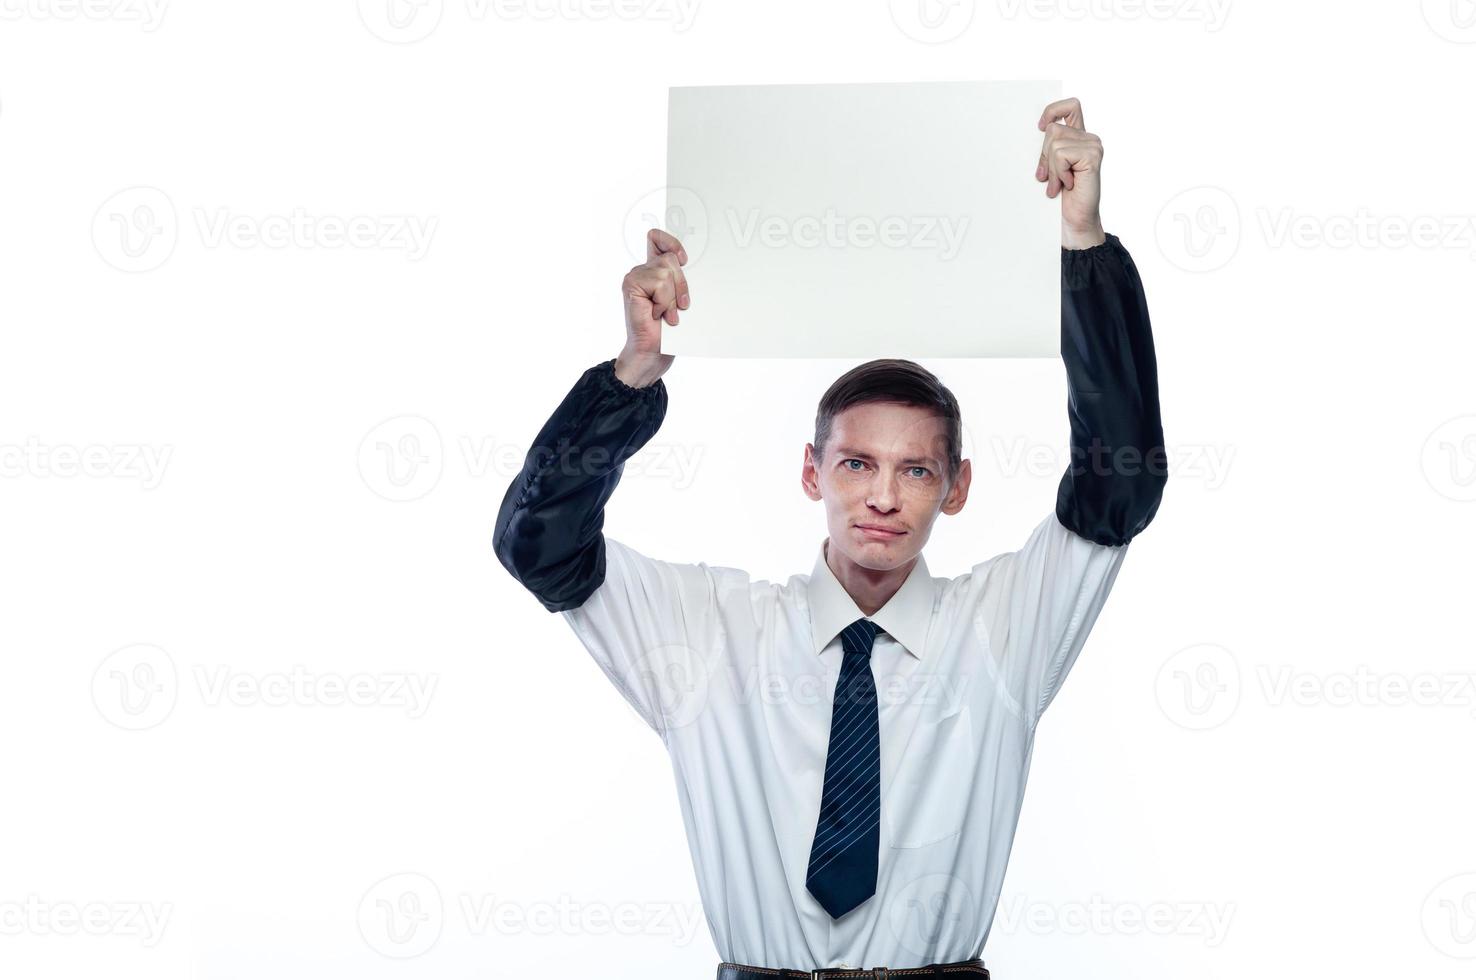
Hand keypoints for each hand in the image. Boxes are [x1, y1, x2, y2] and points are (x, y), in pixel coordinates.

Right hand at [616, 228, 688, 386]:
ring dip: (672, 297)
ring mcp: (635, 277)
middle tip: (680, 306)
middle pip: (670, 257)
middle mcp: (642, 270)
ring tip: (667, 314)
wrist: (653, 352)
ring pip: (666, 271)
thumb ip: (679, 279)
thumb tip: (689, 263)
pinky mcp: (631, 284)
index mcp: (653, 270)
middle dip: (681, 284)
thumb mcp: (679, 299)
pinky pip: (659, 282)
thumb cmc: (668, 330)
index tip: (684, 259)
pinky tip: (657, 314)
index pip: (656, 238)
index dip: (670, 241)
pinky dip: (664, 301)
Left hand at [1035, 97, 1106, 248]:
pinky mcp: (1092, 156)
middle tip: (1050, 178)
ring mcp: (1094, 146)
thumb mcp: (1052, 169)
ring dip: (1052, 169)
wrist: (1075, 221)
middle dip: (1044, 156)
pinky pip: (1061, 155)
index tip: (1039, 126)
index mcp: (1080, 138)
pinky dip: (1059, 173)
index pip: (1071, 106)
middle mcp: (1090, 139)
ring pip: (1055, 143)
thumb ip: (1050, 149)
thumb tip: (1038, 130)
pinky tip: (1068, 185)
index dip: (1053, 110)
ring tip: (1060, 184)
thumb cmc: (1063, 198)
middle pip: (1052, 129)